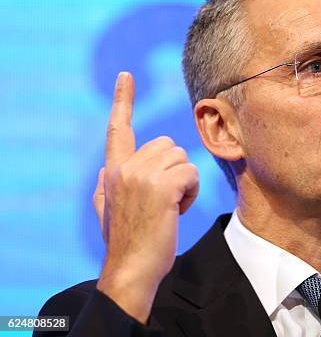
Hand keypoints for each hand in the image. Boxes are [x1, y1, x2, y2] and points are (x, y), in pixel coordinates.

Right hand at [94, 72, 198, 323]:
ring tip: (170, 207)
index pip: (118, 129)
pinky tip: (177, 211)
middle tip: (166, 199)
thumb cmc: (127, 241)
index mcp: (113, 170)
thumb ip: (109, 184)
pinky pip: (190, 173)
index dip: (123, 100)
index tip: (126, 76)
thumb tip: (106, 168)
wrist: (131, 268)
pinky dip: (191, 192)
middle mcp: (124, 167)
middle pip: (168, 146)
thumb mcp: (109, 209)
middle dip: (175, 170)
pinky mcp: (161, 186)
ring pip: (182, 159)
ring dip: (184, 183)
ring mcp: (141, 175)